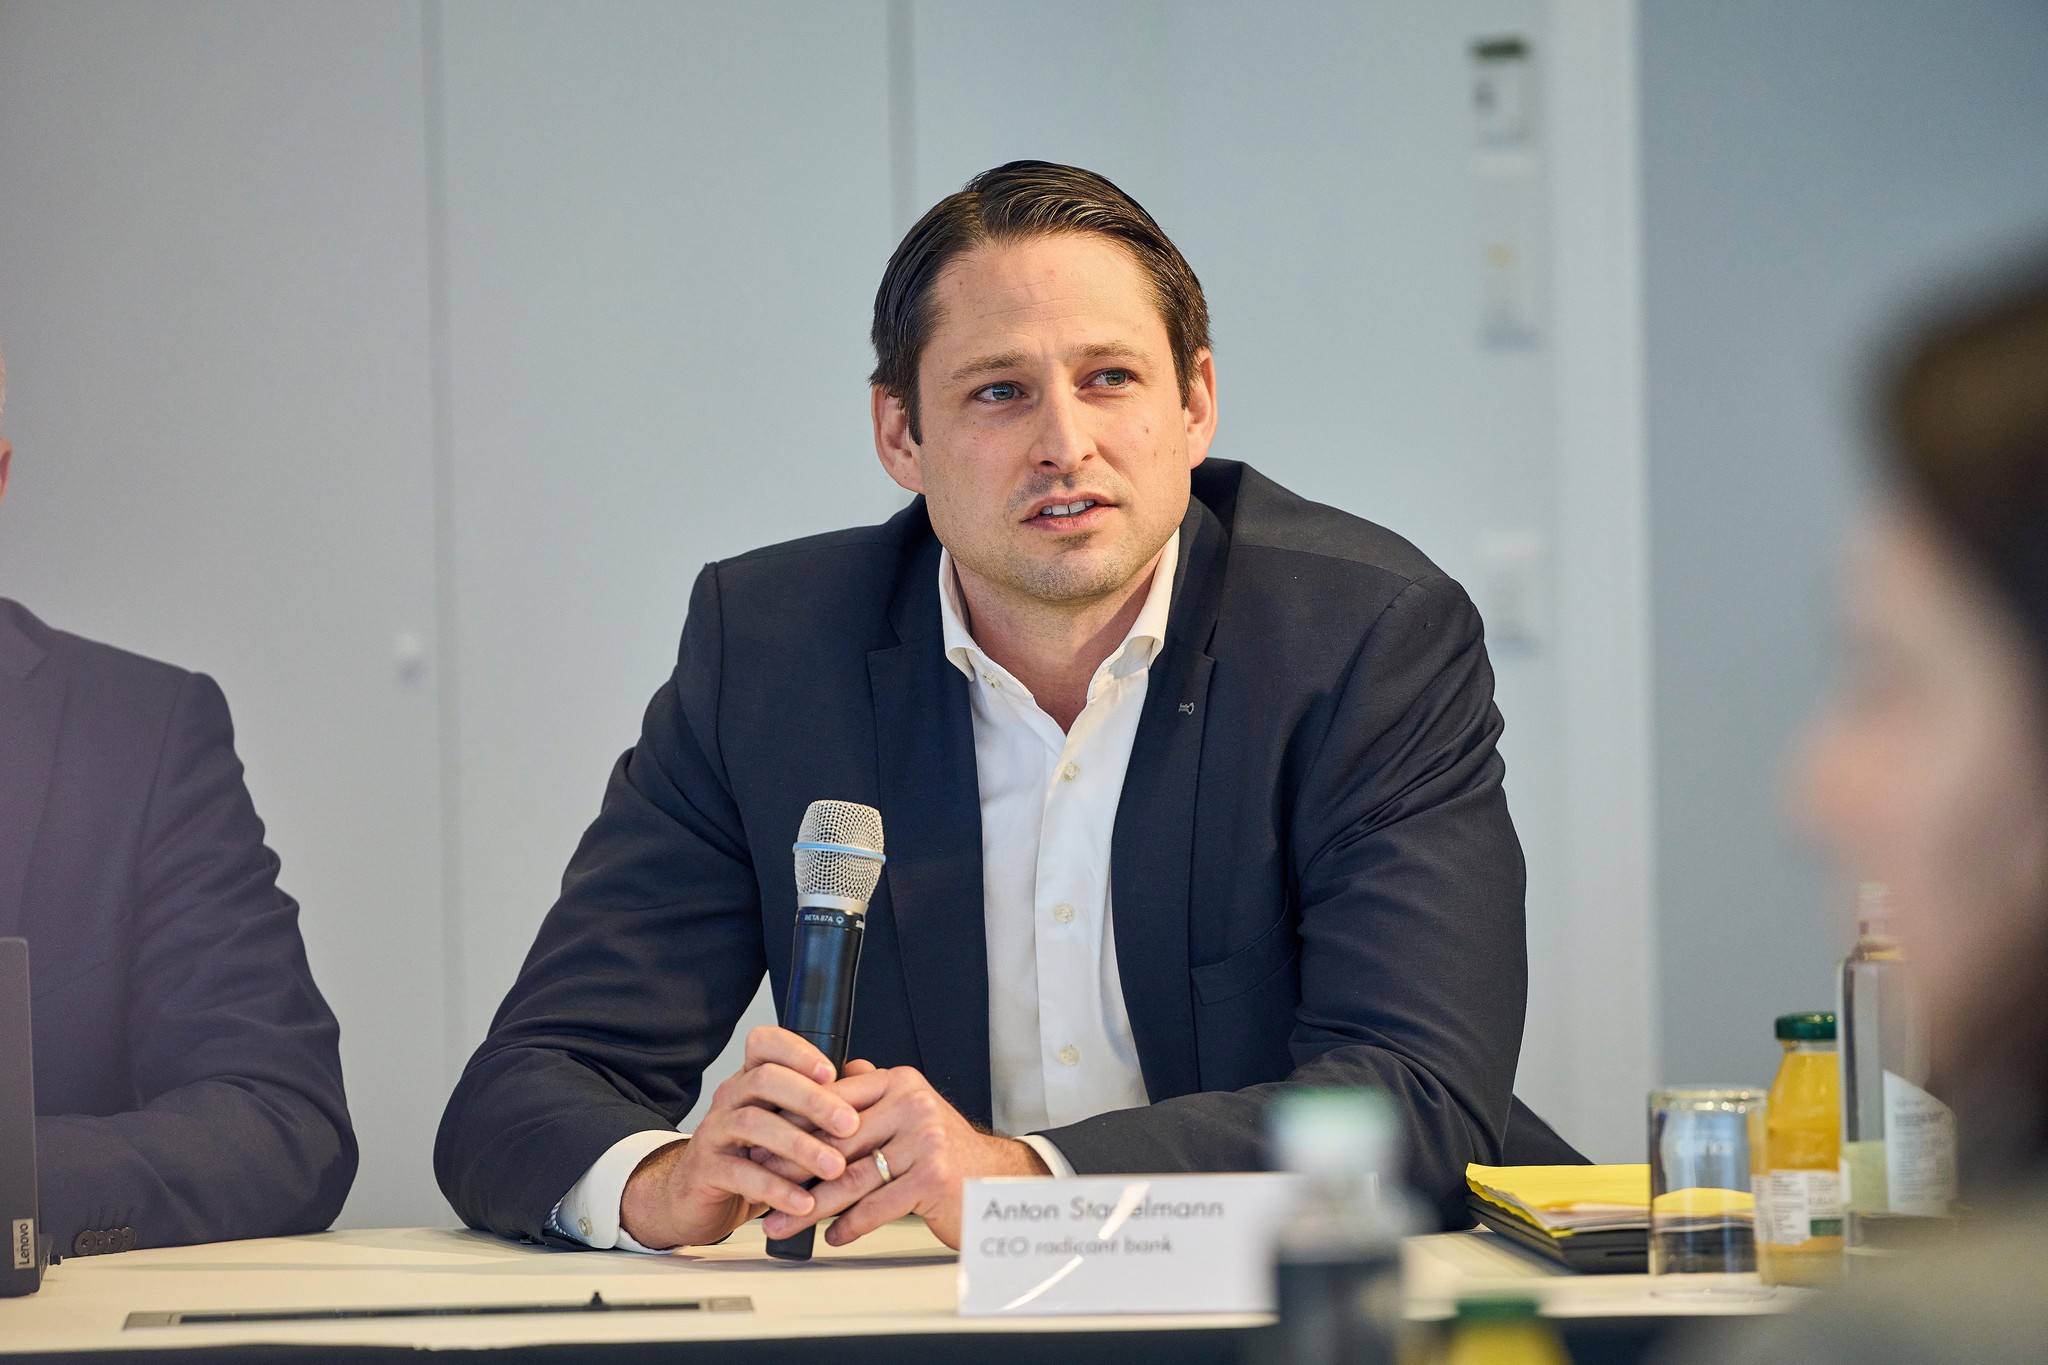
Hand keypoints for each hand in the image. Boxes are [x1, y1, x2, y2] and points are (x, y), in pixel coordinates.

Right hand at [619, 1026, 859, 1248]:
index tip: (831, 1073)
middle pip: (765, 1079)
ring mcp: (714, 1131)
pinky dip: (775, 1188)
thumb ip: (825, 1100)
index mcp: (751, 1079)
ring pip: (753, 1124)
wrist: (700, 1198)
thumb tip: (868, 1074)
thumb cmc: (754, 1156)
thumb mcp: (790, 1124)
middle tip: (850, 1125)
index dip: (798, 1052)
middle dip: (812, 1101)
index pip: (765, 1044)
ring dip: (800, 1146)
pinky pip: (740, 1173)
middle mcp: (730, 1097)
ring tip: (833, 1168)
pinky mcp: (705, 1169)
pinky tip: (803, 1203)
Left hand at [758, 1063, 1048, 1249]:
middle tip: (761, 1187)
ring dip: (811, 1206)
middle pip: (837, 1142)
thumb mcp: (907, 1115)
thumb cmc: (945, 1154)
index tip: (762, 1146)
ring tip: (782, 1222)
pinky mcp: (932, 1176)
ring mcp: (925, 1139)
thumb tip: (820, 1088)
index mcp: (900, 1083)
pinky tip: (832, 1235)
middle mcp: (913, 1104)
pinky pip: (877, 1206)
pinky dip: (850, 1225)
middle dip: (792, 1169)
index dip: (793, 1126)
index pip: (833, 1101)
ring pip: (851, 1178)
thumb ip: (869, 1100)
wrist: (996, 1182)